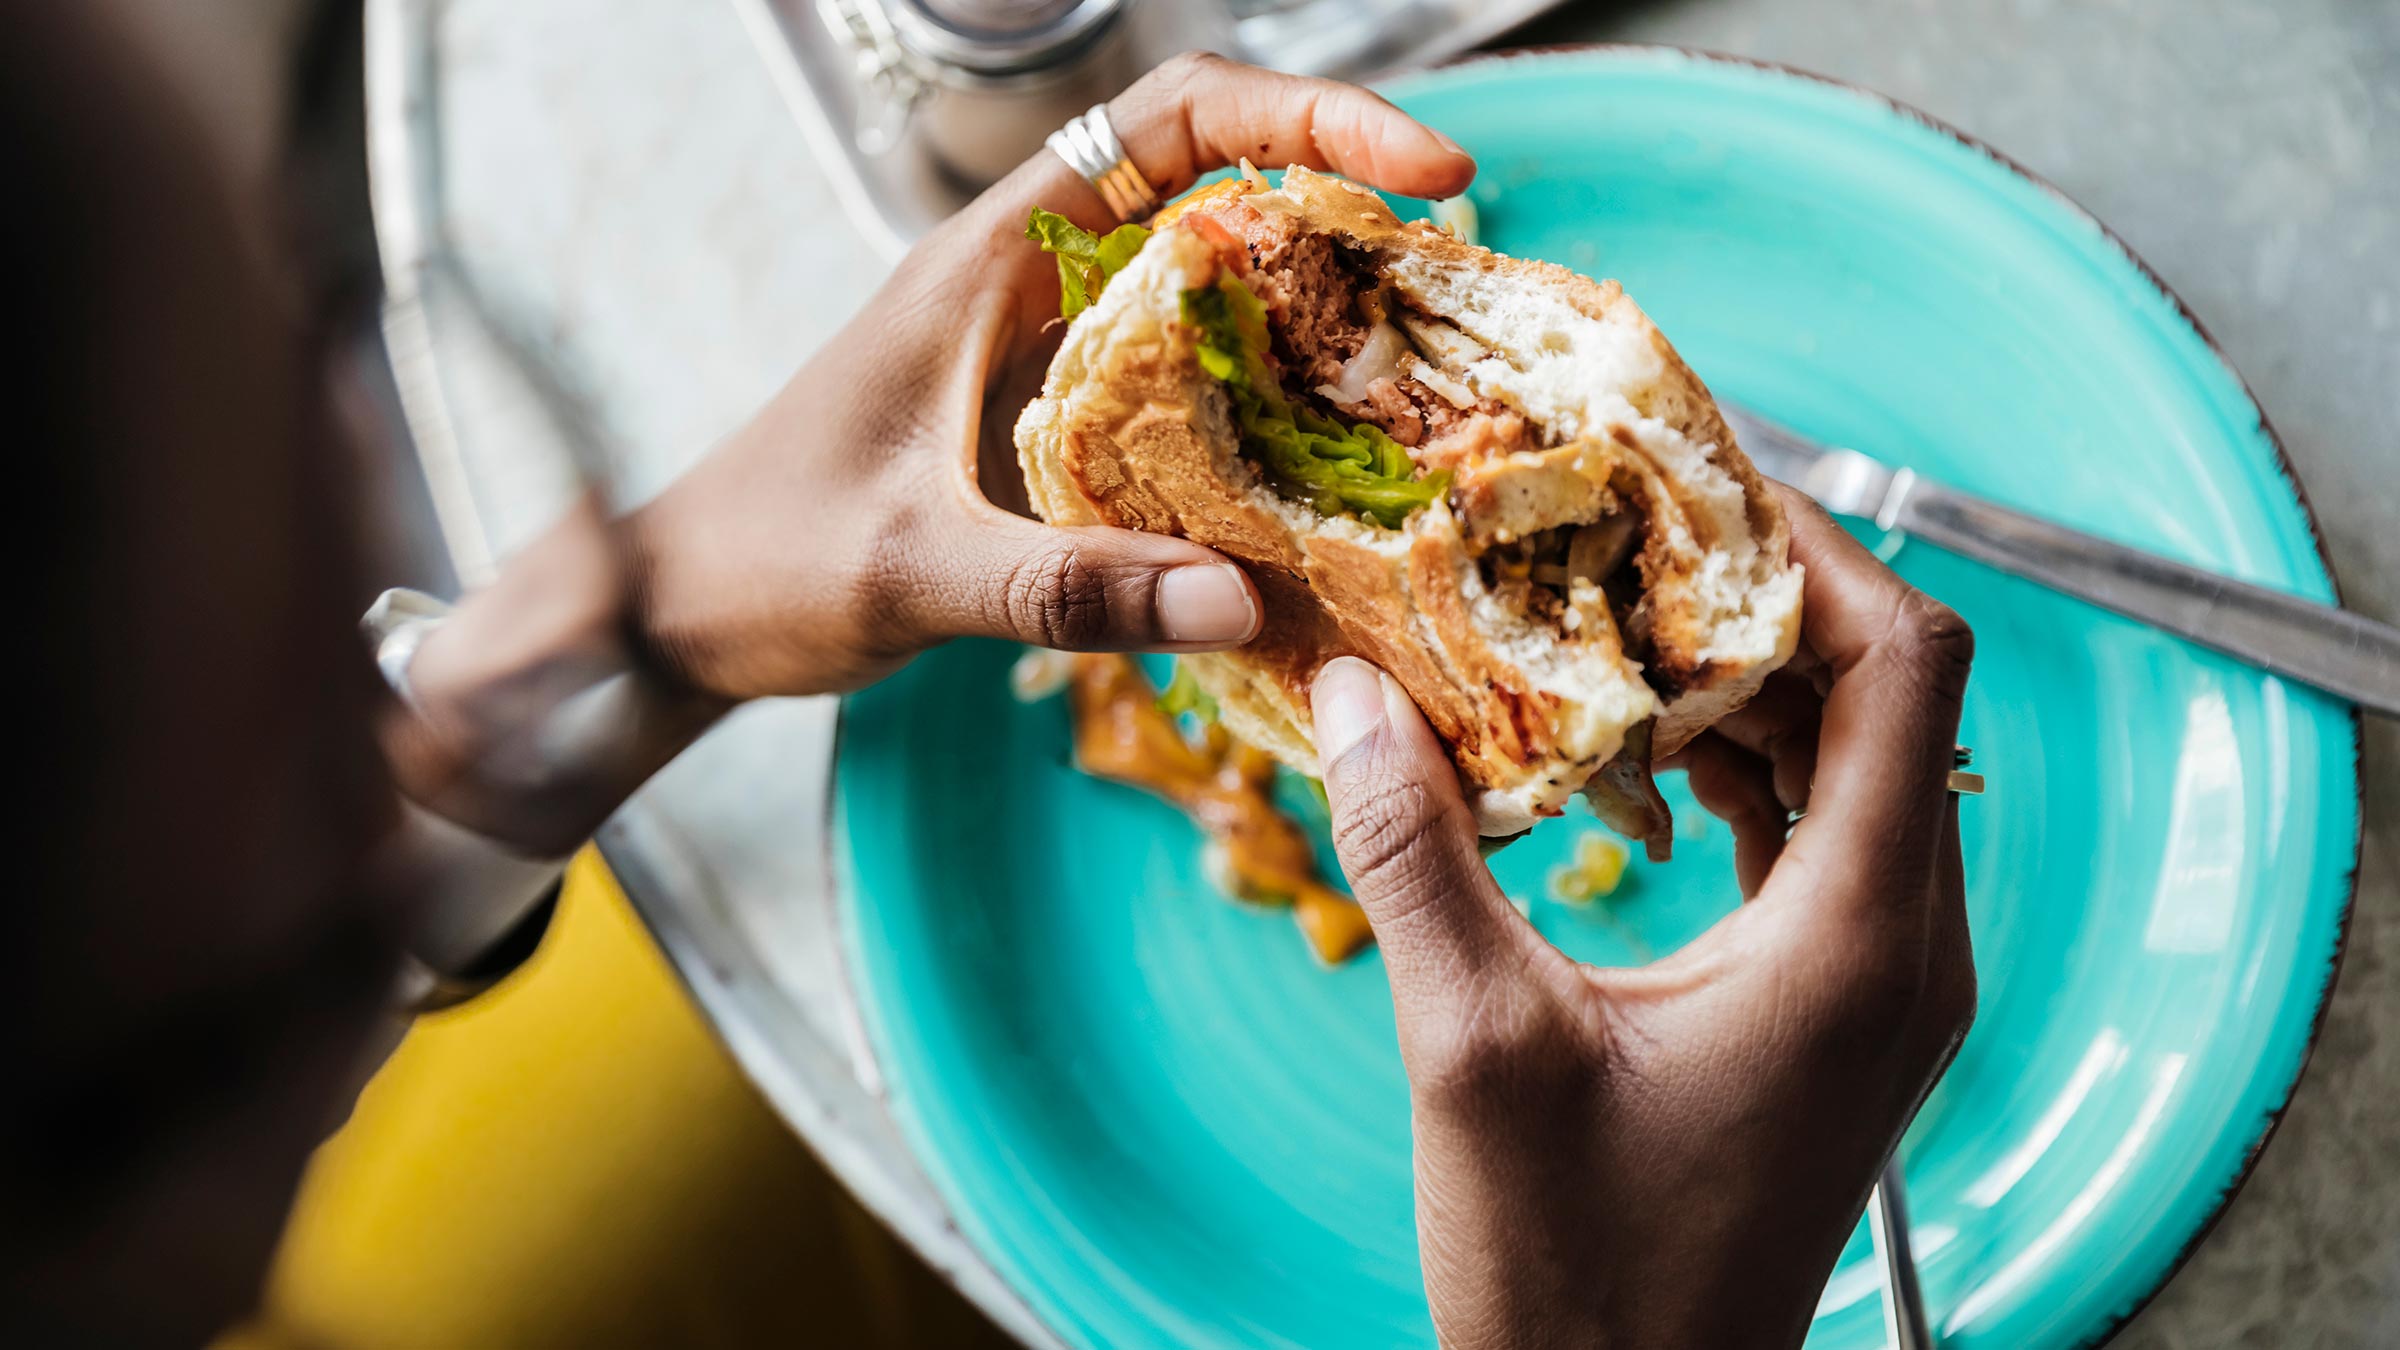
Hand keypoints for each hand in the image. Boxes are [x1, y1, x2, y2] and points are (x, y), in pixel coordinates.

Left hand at [391, 55, 1475, 849]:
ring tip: (1423, 374)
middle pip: (1217, 184)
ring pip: (1213, 285)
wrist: (678, 610)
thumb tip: (1240, 602)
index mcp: (991, 257)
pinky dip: (1266, 405)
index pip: (1172, 119)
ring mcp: (1049, 350)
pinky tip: (1326, 474)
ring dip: (1315, 311)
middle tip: (1453, 284)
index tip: (1423, 172)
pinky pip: (1188, 383)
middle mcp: (1032, 282)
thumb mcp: (908, 569)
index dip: (1308, 116)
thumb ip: (1063, 589)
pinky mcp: (1056, 422)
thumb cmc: (764, 560)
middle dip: (1343, 208)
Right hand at [1309, 487, 1975, 1348]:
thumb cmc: (1578, 1276)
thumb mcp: (1474, 1050)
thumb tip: (1353, 692)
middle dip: (1757, 594)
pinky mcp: (1833, 1013)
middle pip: (1883, 697)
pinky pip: (1819, 838)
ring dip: (1742, 681)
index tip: (1697, 476)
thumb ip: (1413, 854)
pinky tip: (1631, 756)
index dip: (1813, 546)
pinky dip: (1739, 768)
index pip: (1902, 668)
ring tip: (1611, 620)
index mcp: (1855, 940)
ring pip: (1851, 763)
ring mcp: (1878, 985)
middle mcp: (1903, 949)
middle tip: (1624, 527)